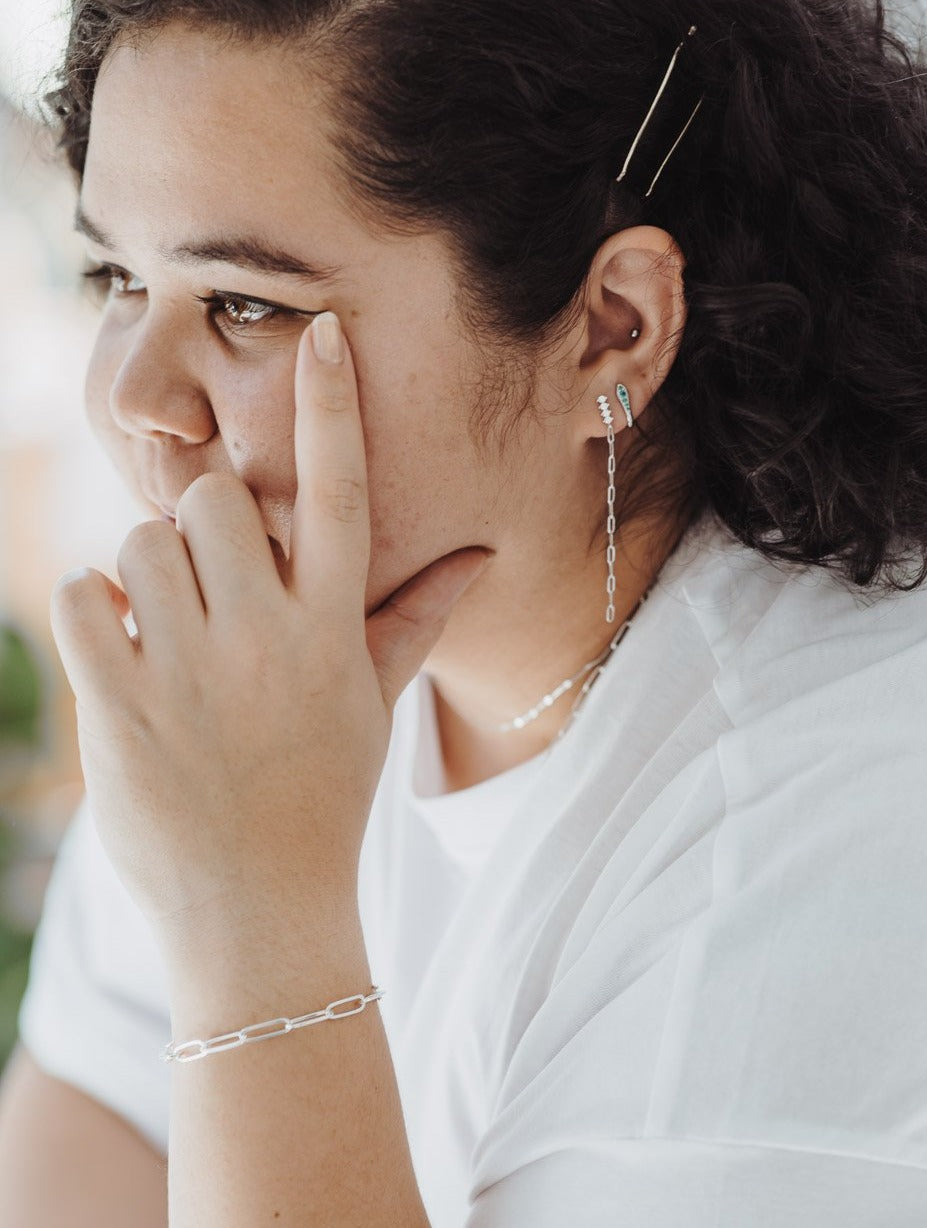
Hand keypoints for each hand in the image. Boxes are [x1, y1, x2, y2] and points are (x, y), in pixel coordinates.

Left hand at [50, 312, 487, 948]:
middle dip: (200, 526)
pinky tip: (125, 660)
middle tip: (209, 586)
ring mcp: (193, 669)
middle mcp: (268, 635)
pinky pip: (82, 597)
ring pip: (140, 541)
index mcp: (333, 628)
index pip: (340, 493)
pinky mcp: (122, 704)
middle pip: (210, 498)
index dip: (333, 408)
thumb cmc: (324, 795)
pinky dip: (93, 615)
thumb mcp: (374, 704)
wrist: (257, 911)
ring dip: (146, 576)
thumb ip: (416, 618)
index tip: (323, 336)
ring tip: (169, 638)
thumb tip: (481, 554)